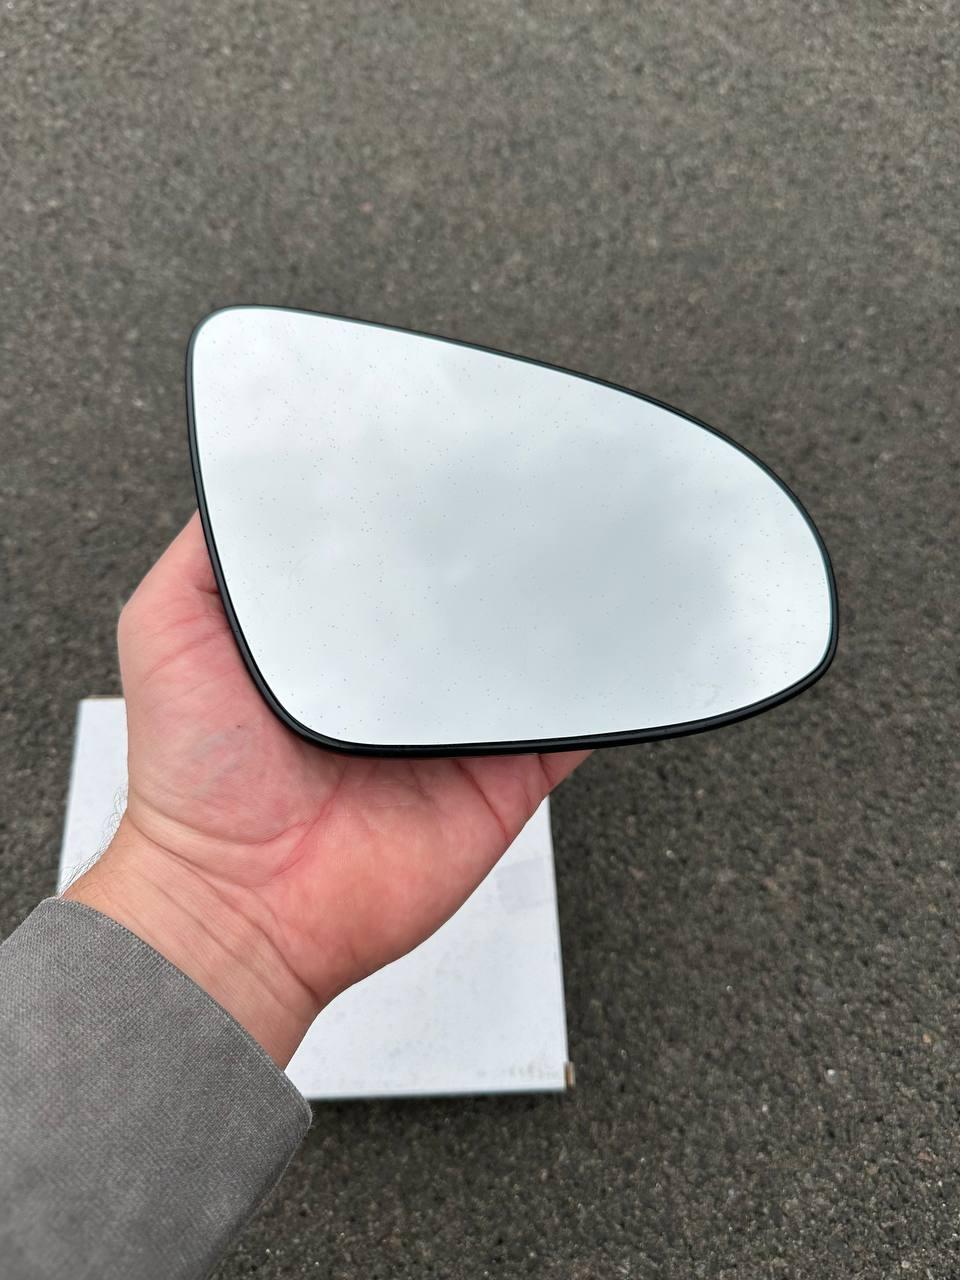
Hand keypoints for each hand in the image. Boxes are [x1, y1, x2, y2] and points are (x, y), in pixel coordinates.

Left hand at [66, 515, 587, 1063]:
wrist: (241, 901)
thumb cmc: (194, 778)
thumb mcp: (168, 627)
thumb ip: (210, 554)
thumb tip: (253, 480)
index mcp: (335, 633)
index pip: (396, 551)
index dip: (422, 509)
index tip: (446, 460)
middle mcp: (399, 673)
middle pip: (470, 594)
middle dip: (497, 551)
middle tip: (522, 498)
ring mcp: (455, 724)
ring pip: (527, 650)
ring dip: (553, 608)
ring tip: (578, 552)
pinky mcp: (501, 775)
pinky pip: (564, 725)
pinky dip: (593, 690)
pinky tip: (608, 641)